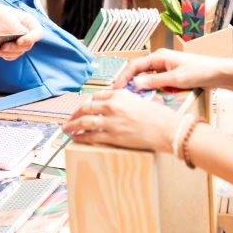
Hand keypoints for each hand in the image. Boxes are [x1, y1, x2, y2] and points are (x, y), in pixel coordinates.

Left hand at [0, 5, 42, 60]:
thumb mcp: (8, 18)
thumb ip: (17, 27)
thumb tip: (23, 35)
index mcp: (30, 23)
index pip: (37, 34)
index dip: (30, 39)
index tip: (19, 41)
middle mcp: (27, 33)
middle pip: (27, 46)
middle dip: (15, 48)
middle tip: (3, 47)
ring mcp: (19, 41)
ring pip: (19, 52)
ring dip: (9, 53)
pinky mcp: (11, 47)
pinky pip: (12, 56)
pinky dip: (5, 55)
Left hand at [63, 90, 177, 152]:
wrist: (166, 129)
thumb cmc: (157, 116)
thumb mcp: (138, 100)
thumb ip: (123, 102)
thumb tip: (112, 108)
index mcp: (119, 94)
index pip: (96, 96)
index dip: (86, 103)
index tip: (82, 108)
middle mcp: (112, 105)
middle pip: (86, 107)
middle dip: (74, 114)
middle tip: (69, 119)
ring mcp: (111, 121)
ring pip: (84, 122)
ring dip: (72, 126)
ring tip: (66, 129)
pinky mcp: (112, 136)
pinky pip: (91, 136)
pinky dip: (81, 137)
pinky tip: (76, 138)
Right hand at [114, 48, 221, 90]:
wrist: (218, 73)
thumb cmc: (200, 71)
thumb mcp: (176, 79)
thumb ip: (155, 82)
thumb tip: (135, 84)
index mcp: (159, 57)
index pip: (135, 65)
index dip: (124, 77)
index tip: (116, 88)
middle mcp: (160, 61)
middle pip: (139, 72)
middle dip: (129, 83)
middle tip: (121, 97)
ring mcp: (165, 69)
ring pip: (147, 79)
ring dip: (141, 88)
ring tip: (132, 100)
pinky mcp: (171, 77)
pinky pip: (156, 83)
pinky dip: (151, 90)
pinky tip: (149, 99)